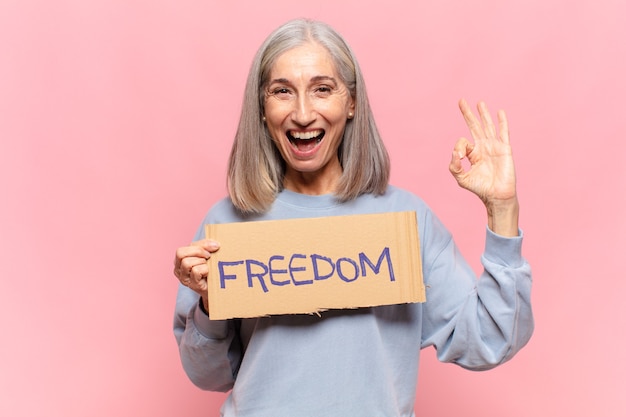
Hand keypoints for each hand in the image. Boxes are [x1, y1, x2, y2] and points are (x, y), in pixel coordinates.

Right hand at [173, 239, 219, 310]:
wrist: (219, 287)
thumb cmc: (210, 269)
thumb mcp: (205, 254)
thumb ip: (205, 246)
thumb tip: (214, 244)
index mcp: (179, 261)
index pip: (181, 250)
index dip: (198, 246)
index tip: (213, 247)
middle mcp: (178, 270)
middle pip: (180, 254)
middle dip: (198, 251)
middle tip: (209, 256)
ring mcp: (184, 279)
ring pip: (187, 263)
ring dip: (201, 262)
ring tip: (208, 266)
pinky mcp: (193, 285)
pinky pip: (196, 271)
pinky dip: (205, 269)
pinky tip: (209, 272)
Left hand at [449, 99, 518, 235]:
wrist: (496, 195)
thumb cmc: (480, 188)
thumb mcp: (461, 178)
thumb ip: (454, 166)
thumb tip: (455, 152)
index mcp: (474, 154)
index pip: (463, 142)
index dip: (459, 147)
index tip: (460, 157)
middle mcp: (484, 147)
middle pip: (475, 126)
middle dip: (468, 114)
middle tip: (461, 101)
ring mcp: (495, 146)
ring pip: (488, 126)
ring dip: (483, 114)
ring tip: (479, 102)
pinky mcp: (504, 149)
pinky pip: (503, 132)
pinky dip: (502, 122)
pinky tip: (500, 112)